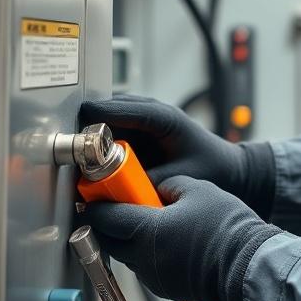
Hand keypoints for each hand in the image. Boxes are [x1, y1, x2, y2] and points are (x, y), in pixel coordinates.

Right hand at [80, 95, 274, 216]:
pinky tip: (92, 158)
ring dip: (94, 130)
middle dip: (90, 124)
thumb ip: (147, 183)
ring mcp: (147, 119)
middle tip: (71, 145)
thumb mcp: (179, 177)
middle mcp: (154, 113)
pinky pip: (116, 129)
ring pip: (110, 116)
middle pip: (112, 109)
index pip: (126, 109)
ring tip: (77, 153)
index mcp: (165, 118)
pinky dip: (103, 139)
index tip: (78, 124)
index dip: (101, 116)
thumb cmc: (212, 168)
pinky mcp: (142, 130)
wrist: (228, 168)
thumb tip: (115, 192)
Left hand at [86, 176, 282, 300]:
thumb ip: (170, 184)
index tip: (94, 198)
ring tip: (144, 221)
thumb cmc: (227, 228)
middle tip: (114, 207)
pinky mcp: (166, 286)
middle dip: (108, 224)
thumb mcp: (198, 189)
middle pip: (110, 241)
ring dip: (128, 239)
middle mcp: (144, 258)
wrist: (248, 265)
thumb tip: (157, 186)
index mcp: (147, 231)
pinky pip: (145, 267)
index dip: (97, 206)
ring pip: (127, 255)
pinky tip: (164, 239)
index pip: (107, 219)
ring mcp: (154, 276)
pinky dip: (145, 252)